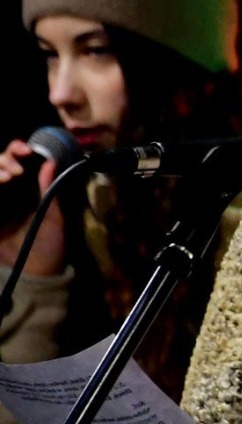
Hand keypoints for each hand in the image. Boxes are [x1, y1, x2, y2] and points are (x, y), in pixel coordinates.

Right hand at [0, 140, 65, 274]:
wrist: (33, 273)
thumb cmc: (48, 245)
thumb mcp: (53, 218)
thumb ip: (48, 191)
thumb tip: (50, 162)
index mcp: (29, 187)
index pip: (19, 160)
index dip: (18, 150)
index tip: (25, 150)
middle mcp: (10, 190)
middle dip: (5, 159)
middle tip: (15, 171)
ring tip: (7, 177)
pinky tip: (0, 184)